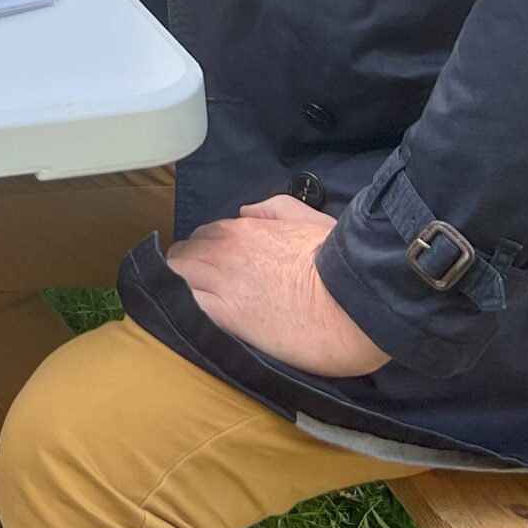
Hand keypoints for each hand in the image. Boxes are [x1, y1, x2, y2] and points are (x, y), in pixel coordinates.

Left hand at [164, 196, 389, 378]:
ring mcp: (222, 281)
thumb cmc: (338, 266)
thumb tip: (247, 213)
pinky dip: (180, 307)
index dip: (205, 252)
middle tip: (199, 289)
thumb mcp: (309, 220)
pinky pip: (184, 303)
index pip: (205, 236)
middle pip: (184, 254)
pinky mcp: (223, 313)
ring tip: (191, 304)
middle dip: (187, 268)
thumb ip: (274, 209)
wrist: (350, 306)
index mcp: (245, 229)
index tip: (212, 268)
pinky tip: (186, 318)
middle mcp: (226, 250)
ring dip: (180, 286)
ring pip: (176, 274)